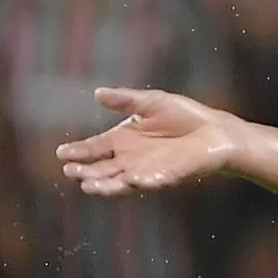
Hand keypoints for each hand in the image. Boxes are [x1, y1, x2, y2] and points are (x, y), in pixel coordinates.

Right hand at [58, 87, 240, 197]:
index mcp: (122, 140)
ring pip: (116, 181)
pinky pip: (144, 183)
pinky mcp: (163, 178)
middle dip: (84, 170)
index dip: (77, 151)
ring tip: (86, 184)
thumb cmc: (186, 117)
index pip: (94, 148)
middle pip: (100, 168)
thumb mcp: (150, 103)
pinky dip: (132, 184)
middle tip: (70, 170)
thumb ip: (125, 100)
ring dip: (101, 184)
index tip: (61, 153)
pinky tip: (123, 181)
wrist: (216, 132)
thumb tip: (97, 93)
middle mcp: (129, 159)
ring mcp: (145, 171)